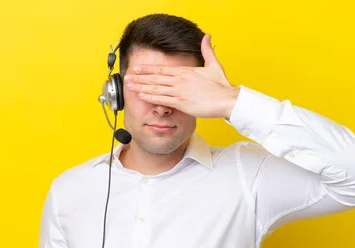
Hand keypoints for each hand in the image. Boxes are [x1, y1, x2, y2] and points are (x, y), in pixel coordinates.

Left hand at [124, 34, 239, 118]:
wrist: (227, 100)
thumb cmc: (221, 86)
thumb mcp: (214, 65)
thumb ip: (207, 50)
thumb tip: (207, 36)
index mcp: (185, 71)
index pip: (162, 68)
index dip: (147, 68)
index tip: (137, 68)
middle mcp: (180, 80)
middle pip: (155, 77)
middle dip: (139, 78)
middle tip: (127, 77)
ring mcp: (180, 92)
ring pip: (156, 88)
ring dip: (141, 87)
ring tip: (130, 86)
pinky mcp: (182, 103)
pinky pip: (163, 100)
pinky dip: (151, 97)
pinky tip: (142, 96)